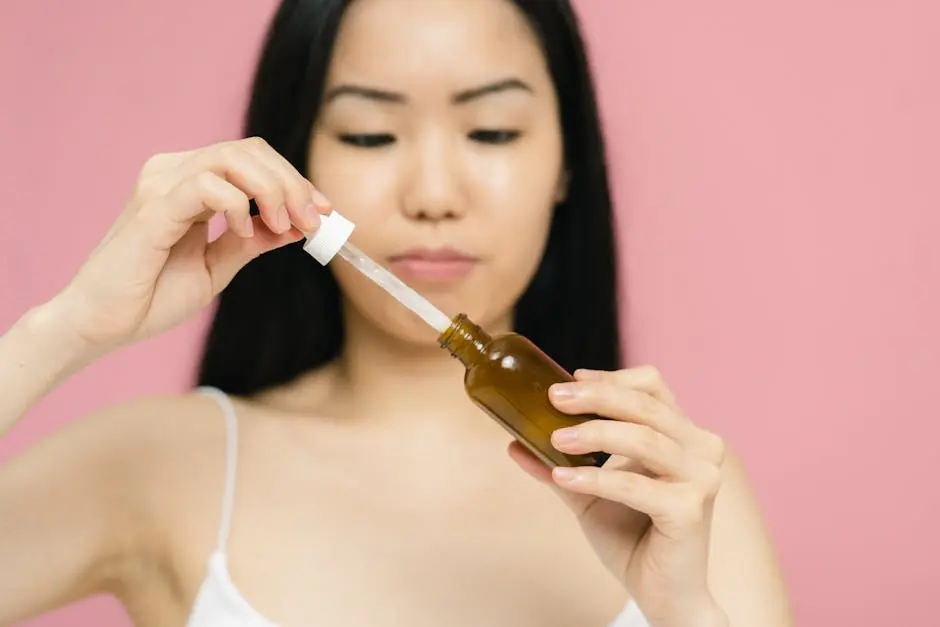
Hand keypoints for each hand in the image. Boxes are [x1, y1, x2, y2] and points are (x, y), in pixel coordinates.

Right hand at [51, 137, 328, 354]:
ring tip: (287, 225)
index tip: (325, 213)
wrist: (104, 325)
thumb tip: (297, 226)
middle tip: (315, 222)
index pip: (253, 159)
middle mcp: (173, 173)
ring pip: (232, 157)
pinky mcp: (152, 207)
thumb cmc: (151, 296)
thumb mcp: (218, 266)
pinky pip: (205, 184)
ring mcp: (160, 185)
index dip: (295, 180)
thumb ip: (253, 242)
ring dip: (273, 189)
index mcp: (190, 183)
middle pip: (250, 151)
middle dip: (293, 184)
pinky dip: (237, 204)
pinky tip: (246, 231)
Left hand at [509, 366, 728, 626]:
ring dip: (595, 434)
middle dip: (597, 397)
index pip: (653, 386)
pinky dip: (597, 478)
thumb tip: (515, 442)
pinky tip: (565, 477)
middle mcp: (700, 449)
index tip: (570, 378)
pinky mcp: (690, 510)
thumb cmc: (633, 538)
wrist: (664, 595)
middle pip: (647, 405)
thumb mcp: (590, 493)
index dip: (612, 377)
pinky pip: (635, 485)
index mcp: (682, 435)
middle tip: (554, 398)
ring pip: (644, 439)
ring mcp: (700, 478)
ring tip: (556, 439)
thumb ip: (559, 464)